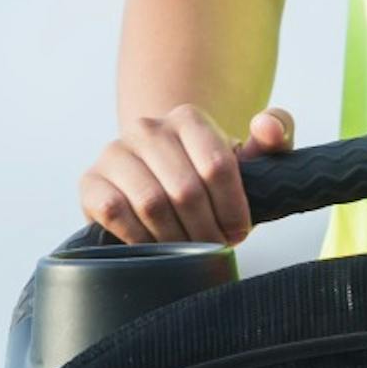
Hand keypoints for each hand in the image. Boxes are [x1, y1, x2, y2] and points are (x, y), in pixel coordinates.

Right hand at [82, 105, 294, 243]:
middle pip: (186, 190)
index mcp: (189, 118)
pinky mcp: (90, 181)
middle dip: (207, 228)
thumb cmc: (212, 172)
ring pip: (151, 203)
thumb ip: (275, 134)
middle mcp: (147, 128)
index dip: (232, 207)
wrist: (161, 179)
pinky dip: (140, 237)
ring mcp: (115, 153)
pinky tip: (156, 246)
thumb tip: (266, 124)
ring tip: (190, 249)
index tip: (239, 231)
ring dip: (176, 237)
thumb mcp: (252, 154)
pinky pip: (115, 213)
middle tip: (215, 246)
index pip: (218, 166)